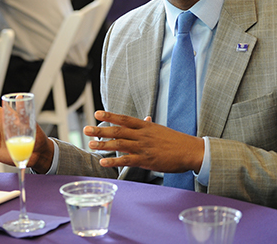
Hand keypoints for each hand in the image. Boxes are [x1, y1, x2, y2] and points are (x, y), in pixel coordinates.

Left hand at [84, 111, 203, 173]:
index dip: (109, 115)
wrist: (190, 151)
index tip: (96, 113)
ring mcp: (143, 147)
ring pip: (119, 145)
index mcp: (145, 126)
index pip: (124, 118)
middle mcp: (142, 135)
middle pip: (117, 130)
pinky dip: (114, 161)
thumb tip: (144, 119)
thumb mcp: (160, 129)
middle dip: (100, 130)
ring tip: (91, 144)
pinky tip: (103, 162)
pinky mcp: (146, 160)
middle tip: (86, 129)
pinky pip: (127, 160)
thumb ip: (149, 126)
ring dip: (103, 145)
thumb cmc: (176, 141)